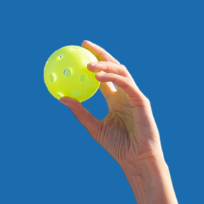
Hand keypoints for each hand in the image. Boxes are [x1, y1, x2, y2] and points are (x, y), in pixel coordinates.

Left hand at [60, 40, 162, 168]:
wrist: (136, 159)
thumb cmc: (118, 147)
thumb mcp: (94, 128)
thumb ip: (80, 112)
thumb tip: (62, 98)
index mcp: (115, 100)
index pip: (103, 76)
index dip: (93, 62)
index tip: (78, 52)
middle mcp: (125, 94)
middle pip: (113, 67)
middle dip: (100, 53)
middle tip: (84, 44)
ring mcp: (134, 96)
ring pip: (121, 71)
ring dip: (105, 64)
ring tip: (88, 63)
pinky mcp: (141, 100)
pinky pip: (126, 84)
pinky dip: (112, 78)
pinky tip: (98, 77)